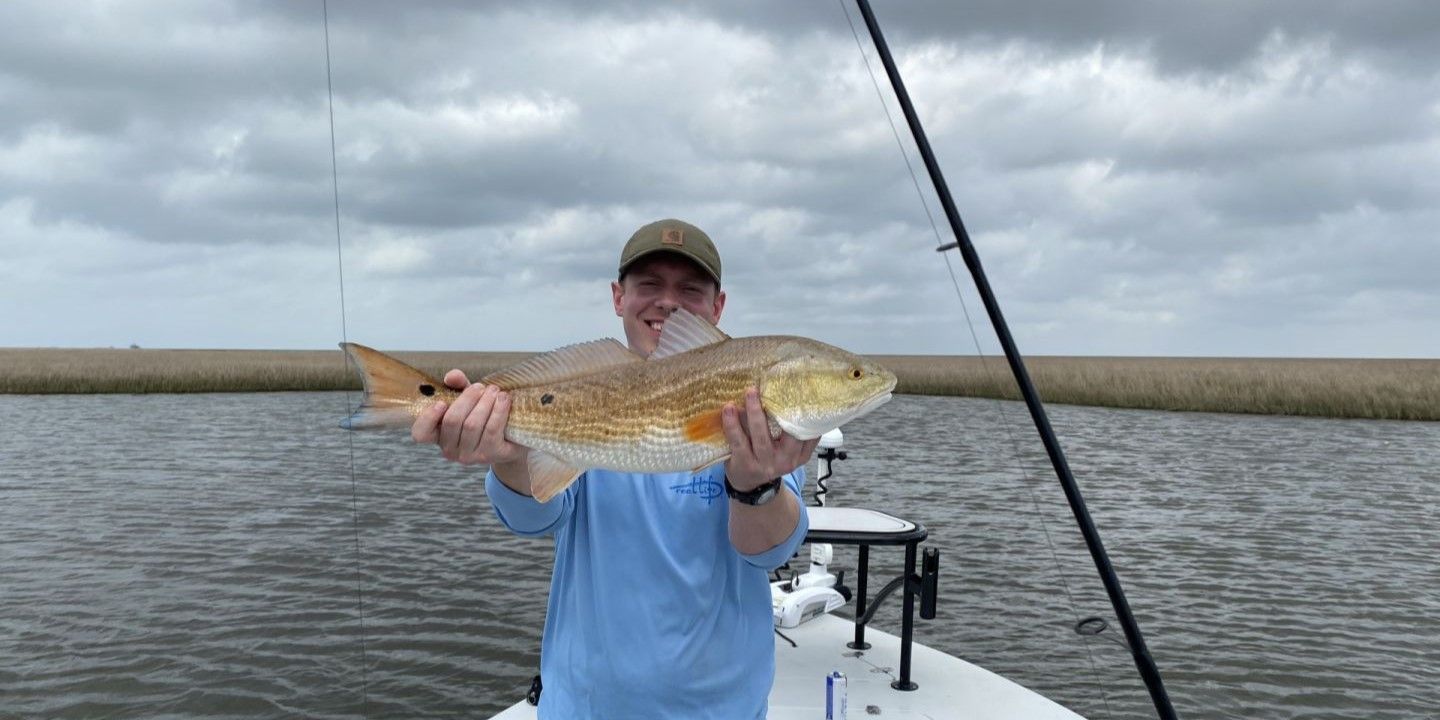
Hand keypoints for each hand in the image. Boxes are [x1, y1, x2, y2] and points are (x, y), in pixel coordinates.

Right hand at [411, 369, 527, 466]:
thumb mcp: (468, 398)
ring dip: (485, 403)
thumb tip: (451, 376)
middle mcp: (450, 450)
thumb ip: (457, 385)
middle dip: (467, 399)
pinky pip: (492, 429)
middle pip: (452, 421)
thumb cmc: (483, 414)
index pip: (421, 433)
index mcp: (438, 435)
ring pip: (472, 425)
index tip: (441, 402)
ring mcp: (470, 456)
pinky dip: (498, 410)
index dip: (427, 418)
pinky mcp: (492, 455)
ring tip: (494, 390)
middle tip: (480, 387)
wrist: (513, 434)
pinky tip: (504, 399)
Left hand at [721, 388, 818, 491]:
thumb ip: (794, 433)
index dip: (807, 414)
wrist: (749, 485)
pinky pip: (738, 441)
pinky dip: (732, 423)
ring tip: (750, 392)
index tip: (803, 392)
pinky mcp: (744, 464)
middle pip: (788, 433)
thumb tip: (792, 395)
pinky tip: (729, 408)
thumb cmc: (768, 459)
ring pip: (761, 435)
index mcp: (800, 455)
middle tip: (775, 387)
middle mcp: (785, 460)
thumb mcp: (788, 452)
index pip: (809, 434)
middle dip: (781, 409)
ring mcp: (765, 464)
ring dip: (755, 411)